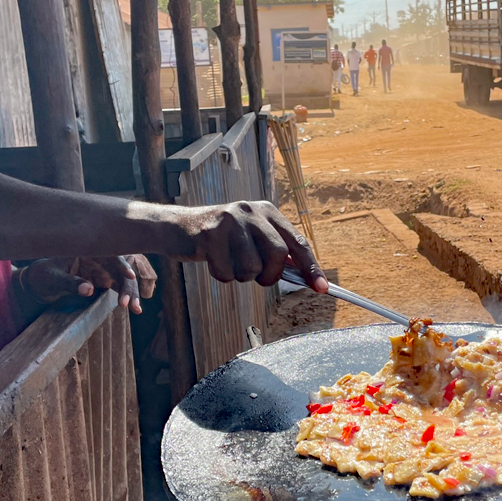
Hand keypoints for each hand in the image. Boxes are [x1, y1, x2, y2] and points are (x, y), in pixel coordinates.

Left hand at [20, 256, 156, 312]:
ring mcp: (101, 270)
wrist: (37, 285)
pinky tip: (132, 307)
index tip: (129, 276)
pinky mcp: (101, 280)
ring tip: (136, 309)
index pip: (109, 254)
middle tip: (131, 304)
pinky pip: (117, 287)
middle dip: (128, 286)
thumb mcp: (53, 279)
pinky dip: (124, 296)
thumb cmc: (42, 276)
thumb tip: (89, 290)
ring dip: (130, 293)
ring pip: (122, 280)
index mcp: (87, 249)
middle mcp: (98, 258)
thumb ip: (70, 283)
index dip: (121, 264)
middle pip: (120, 269)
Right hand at [187, 201, 327, 291]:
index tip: (322, 288)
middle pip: (276, 255)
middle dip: (269, 275)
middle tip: (255, 275)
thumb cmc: (223, 240)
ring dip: (241, 276)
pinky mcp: (208, 234)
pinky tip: (213, 262)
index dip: (311, 267)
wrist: (179, 227)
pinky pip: (225, 273)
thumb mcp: (252, 236)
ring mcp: (229, 221)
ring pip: (251, 268)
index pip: (297, 242)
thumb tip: (305, 276)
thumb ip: (275, 250)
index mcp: (267, 211)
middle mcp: (250, 211)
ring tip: (230, 263)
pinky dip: (221, 276)